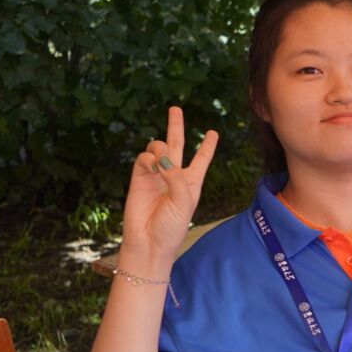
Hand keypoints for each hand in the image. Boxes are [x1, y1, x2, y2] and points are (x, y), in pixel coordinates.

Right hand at [119, 106, 218, 270]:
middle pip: (177, 145)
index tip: (213, 132)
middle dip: (176, 126)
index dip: (207, 146)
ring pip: (158, 148)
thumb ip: (176, 176)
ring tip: (161, 158)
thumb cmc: (171, 227)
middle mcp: (174, 175)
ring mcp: (155, 176)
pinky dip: (148, 157)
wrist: (148, 243)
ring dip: (160, 146)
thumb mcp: (184, 201)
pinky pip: (143, 158)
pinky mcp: (138, 178)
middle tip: (175, 108)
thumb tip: (162, 157)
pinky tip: (152, 166)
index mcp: (192, 182)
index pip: (202, 159)